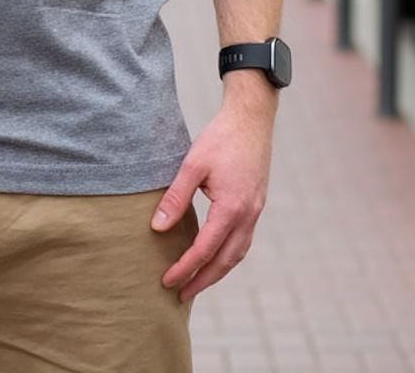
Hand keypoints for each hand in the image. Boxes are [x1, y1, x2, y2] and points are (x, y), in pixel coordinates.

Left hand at [150, 94, 274, 302]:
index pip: (204, 249)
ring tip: (197, 282)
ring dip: (217, 272)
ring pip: (237, 254)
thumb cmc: (220, 138)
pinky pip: (243, 241)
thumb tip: (158, 228)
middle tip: (180, 295)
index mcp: (231, 208)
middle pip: (225, 261)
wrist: (251, 120)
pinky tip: (215, 256)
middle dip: (202, 280)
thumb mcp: (193, 164)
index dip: (184, 267)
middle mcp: (247, 216)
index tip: (166, 280)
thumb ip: (176, 197)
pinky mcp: (256, 205)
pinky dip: (228, 256)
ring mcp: (255, 212)